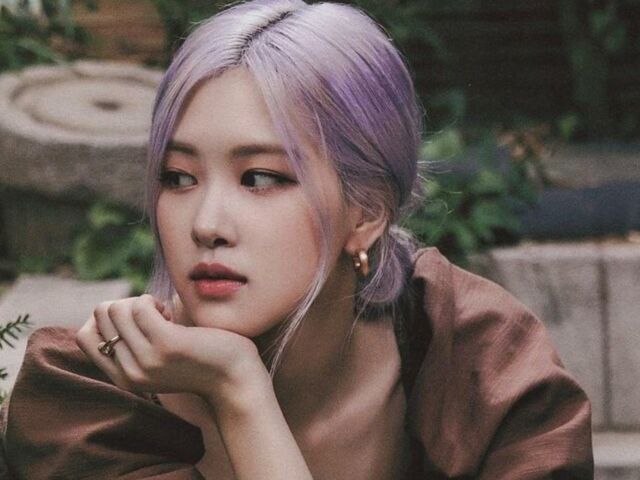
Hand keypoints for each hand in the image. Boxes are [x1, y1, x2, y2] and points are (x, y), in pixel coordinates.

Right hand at [75, 294, 268, 404]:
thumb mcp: (155, 357)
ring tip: (166, 317)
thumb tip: (104, 308)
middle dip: (127, 305)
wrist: (235, 378)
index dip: (107, 318)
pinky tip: (173, 315)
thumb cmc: (199, 358)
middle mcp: (129, 373)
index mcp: (123, 378)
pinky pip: (140, 305)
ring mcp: (145, 360)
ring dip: (142, 301)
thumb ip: (131, 343)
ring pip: (116, 308)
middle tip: (156, 318)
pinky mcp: (165, 345)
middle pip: (100, 315)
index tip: (137, 323)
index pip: (84, 336)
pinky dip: (154, 301)